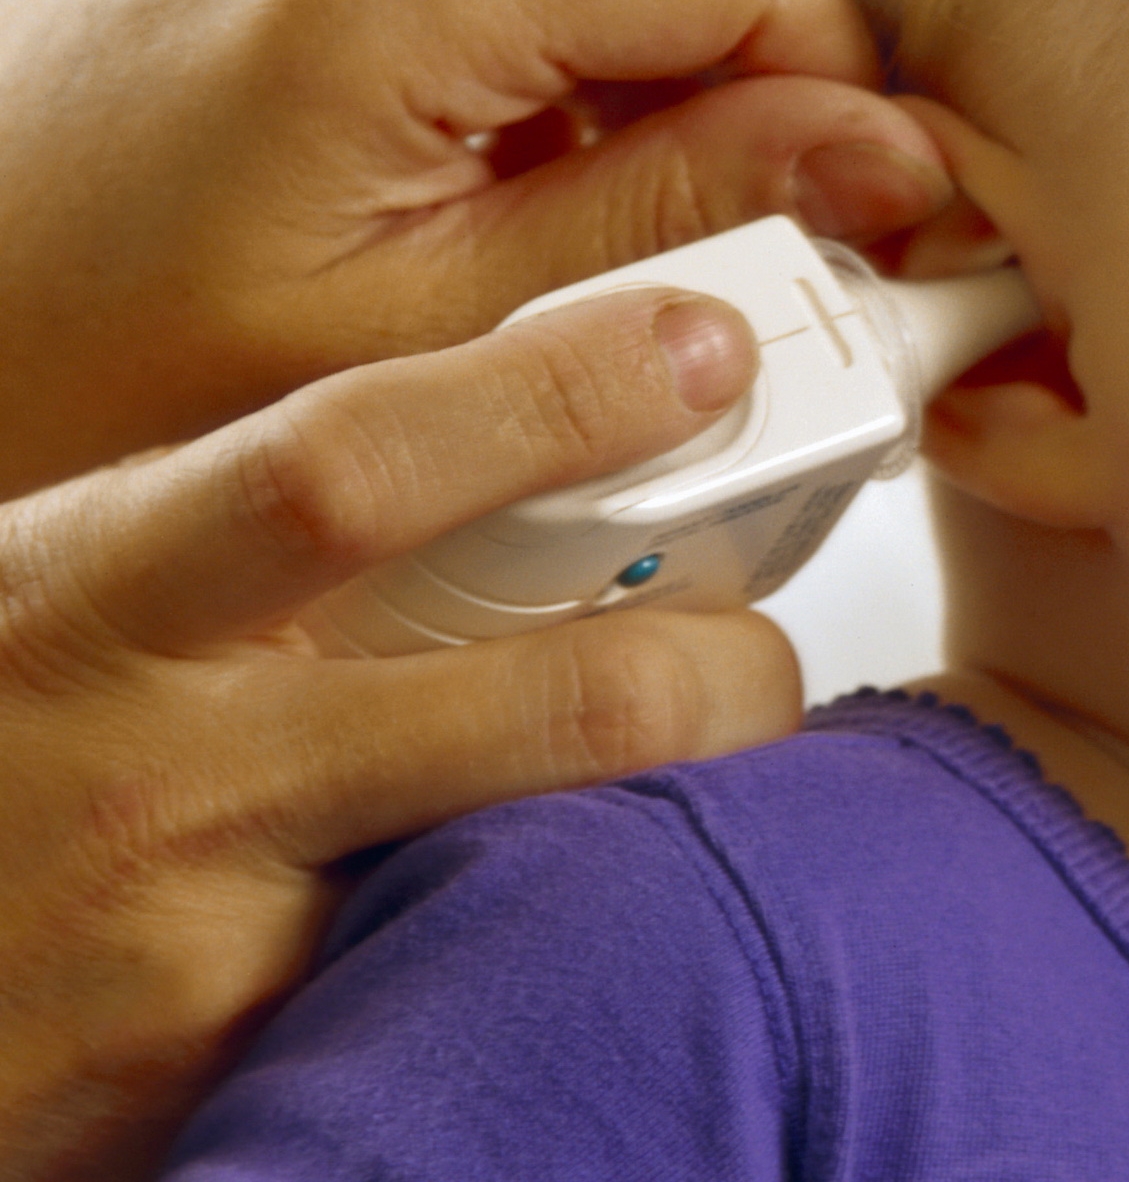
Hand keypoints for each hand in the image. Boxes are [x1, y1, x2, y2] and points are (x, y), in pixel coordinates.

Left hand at [0, 0, 951, 496]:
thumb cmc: (111, 379)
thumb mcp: (433, 342)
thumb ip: (681, 223)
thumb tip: (892, 162)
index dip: (849, 95)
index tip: (863, 230)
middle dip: (745, 100)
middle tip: (720, 268)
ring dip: (647, 77)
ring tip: (569, 230)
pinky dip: (555, 42)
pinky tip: (498, 162)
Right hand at [0, 287, 797, 1180]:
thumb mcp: (68, 590)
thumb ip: (254, 528)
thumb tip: (506, 438)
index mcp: (112, 594)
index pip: (360, 466)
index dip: (557, 397)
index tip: (702, 349)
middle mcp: (170, 772)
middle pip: (551, 701)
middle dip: (721, 673)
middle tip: (766, 655)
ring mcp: (208, 947)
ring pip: (546, 871)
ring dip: (668, 828)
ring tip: (707, 802)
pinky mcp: (242, 1073)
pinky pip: (464, 987)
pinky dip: (549, 944)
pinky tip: (581, 921)